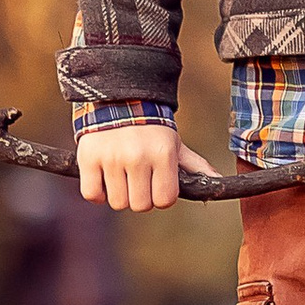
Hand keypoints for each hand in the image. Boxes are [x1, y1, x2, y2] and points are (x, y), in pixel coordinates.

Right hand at [76, 125, 220, 209]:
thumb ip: (194, 165)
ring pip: (117, 202)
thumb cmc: (150, 129)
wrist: (117, 99)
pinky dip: (97, 192)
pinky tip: (103, 177)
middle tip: (136, 180)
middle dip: (139, 197)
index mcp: (163, 154)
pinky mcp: (88, 158)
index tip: (155, 185)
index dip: (160, 196)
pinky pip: (92, 194)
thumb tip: (216, 180)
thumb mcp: (174, 143)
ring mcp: (111, 158)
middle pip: (140, 205)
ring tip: (120, 175)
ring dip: (119, 194)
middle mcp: (138, 157)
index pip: (164, 200)